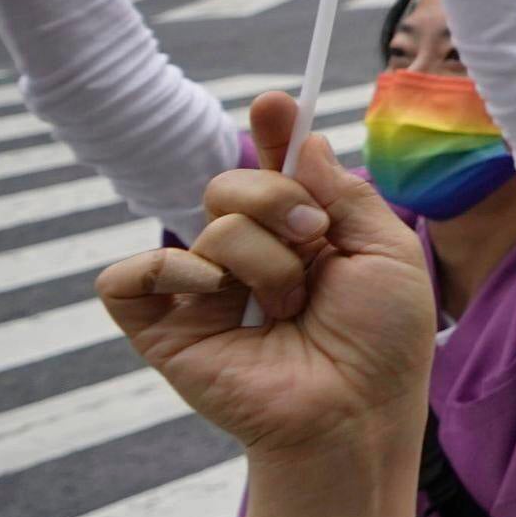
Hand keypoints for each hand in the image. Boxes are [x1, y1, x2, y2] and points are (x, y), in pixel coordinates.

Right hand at [98, 93, 433, 474]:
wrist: (356, 413)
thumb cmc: (383, 343)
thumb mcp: (387, 252)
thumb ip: (345, 194)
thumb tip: (308, 141)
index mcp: (301, 238)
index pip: (274, 172)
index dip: (272, 135)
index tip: (276, 103)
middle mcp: (249, 260)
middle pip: (231, 185)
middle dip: (277, 200)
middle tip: (313, 241)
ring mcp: (203, 292)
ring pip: (209, 227)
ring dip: (264, 263)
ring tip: (288, 309)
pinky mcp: (163, 328)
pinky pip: (129, 275)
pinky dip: (167, 270)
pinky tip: (212, 293)